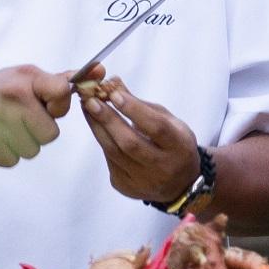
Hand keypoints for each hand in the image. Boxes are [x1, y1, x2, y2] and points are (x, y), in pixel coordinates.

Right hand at [0, 65, 74, 165]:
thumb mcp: (22, 77)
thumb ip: (56, 81)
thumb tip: (97, 71)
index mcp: (24, 80)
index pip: (62, 92)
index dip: (58, 105)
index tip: (47, 105)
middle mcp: (12, 100)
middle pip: (50, 134)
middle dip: (38, 131)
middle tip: (19, 120)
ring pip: (31, 150)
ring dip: (21, 144)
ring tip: (4, 129)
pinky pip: (12, 160)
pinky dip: (5, 153)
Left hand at [76, 64, 202, 204]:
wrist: (180, 183)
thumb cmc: (173, 144)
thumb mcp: (167, 121)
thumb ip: (140, 104)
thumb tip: (113, 82)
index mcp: (179, 146)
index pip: (155, 127)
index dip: (134, 110)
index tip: (114, 93)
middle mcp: (162, 167)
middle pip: (130, 143)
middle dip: (108, 119)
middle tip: (90, 100)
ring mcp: (143, 181)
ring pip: (114, 153)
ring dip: (98, 128)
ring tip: (87, 108)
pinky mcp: (127, 187)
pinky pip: (110, 161)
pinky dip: (104, 142)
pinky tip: (98, 128)